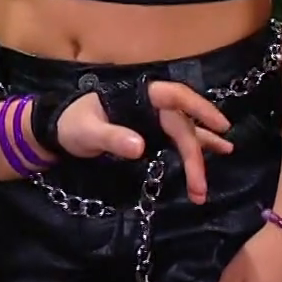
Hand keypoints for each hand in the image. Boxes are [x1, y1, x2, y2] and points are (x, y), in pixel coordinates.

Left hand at [54, 82, 234, 203]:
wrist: (58, 131)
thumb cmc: (72, 124)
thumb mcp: (87, 131)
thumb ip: (112, 137)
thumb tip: (141, 147)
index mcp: (139, 95)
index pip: (176, 97)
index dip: (200, 109)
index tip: (221, 126)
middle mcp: (151, 105)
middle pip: (182, 125)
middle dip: (195, 155)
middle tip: (200, 187)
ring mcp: (151, 120)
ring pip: (184, 132)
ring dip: (200, 151)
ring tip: (222, 162)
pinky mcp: (149, 135)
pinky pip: (176, 140)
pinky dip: (192, 150)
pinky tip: (206, 159)